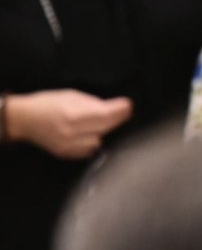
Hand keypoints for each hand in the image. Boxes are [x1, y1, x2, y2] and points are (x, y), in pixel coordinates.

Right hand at [6, 90, 132, 159]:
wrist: (25, 120)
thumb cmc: (48, 103)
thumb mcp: (71, 95)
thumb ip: (93, 103)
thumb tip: (114, 107)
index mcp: (73, 115)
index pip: (105, 115)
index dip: (120, 110)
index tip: (129, 105)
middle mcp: (72, 133)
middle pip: (106, 128)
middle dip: (117, 119)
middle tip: (124, 112)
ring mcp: (69, 146)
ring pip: (100, 141)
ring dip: (105, 131)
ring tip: (102, 122)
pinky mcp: (67, 154)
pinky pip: (89, 150)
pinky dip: (94, 142)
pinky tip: (91, 133)